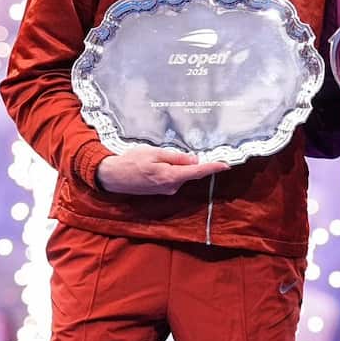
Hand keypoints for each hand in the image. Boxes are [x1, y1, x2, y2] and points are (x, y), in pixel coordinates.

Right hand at [96, 148, 228, 194]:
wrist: (112, 176)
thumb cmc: (131, 161)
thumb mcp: (154, 153)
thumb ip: (176, 157)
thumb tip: (195, 160)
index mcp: (171, 177)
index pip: (198, 172)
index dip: (213, 168)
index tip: (226, 164)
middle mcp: (171, 187)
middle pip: (190, 173)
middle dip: (194, 163)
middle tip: (193, 149)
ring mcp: (166, 190)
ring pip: (181, 175)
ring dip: (180, 166)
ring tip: (163, 155)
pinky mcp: (161, 190)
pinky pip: (173, 178)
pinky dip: (173, 170)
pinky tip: (161, 162)